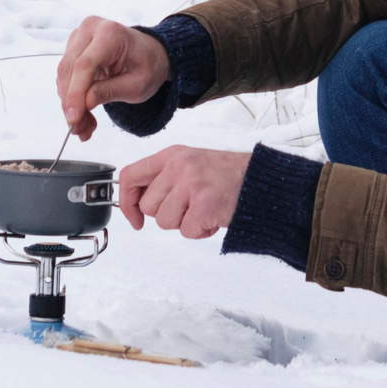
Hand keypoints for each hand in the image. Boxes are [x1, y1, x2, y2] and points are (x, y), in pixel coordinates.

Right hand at [54, 16, 170, 141]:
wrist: (150, 54)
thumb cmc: (147, 65)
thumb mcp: (137, 85)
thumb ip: (109, 92)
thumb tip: (84, 104)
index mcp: (110, 34)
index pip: (84, 65)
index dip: (75, 93)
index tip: (73, 118)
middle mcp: (90, 29)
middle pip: (69, 70)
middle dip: (71, 104)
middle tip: (78, 130)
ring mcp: (79, 37)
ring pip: (64, 75)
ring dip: (71, 104)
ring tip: (84, 127)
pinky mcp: (73, 48)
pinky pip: (66, 76)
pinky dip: (73, 98)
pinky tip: (84, 114)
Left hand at [116, 146, 249, 237]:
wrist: (259, 181)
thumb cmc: (225, 176)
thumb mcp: (190, 164)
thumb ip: (164, 178)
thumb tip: (137, 202)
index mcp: (172, 155)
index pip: (129, 176)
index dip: (127, 201)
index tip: (135, 218)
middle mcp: (179, 167)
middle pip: (148, 206)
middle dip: (166, 214)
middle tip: (190, 206)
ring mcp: (191, 185)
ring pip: (164, 222)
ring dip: (184, 223)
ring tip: (204, 209)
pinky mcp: (204, 205)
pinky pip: (186, 232)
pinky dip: (200, 231)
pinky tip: (213, 217)